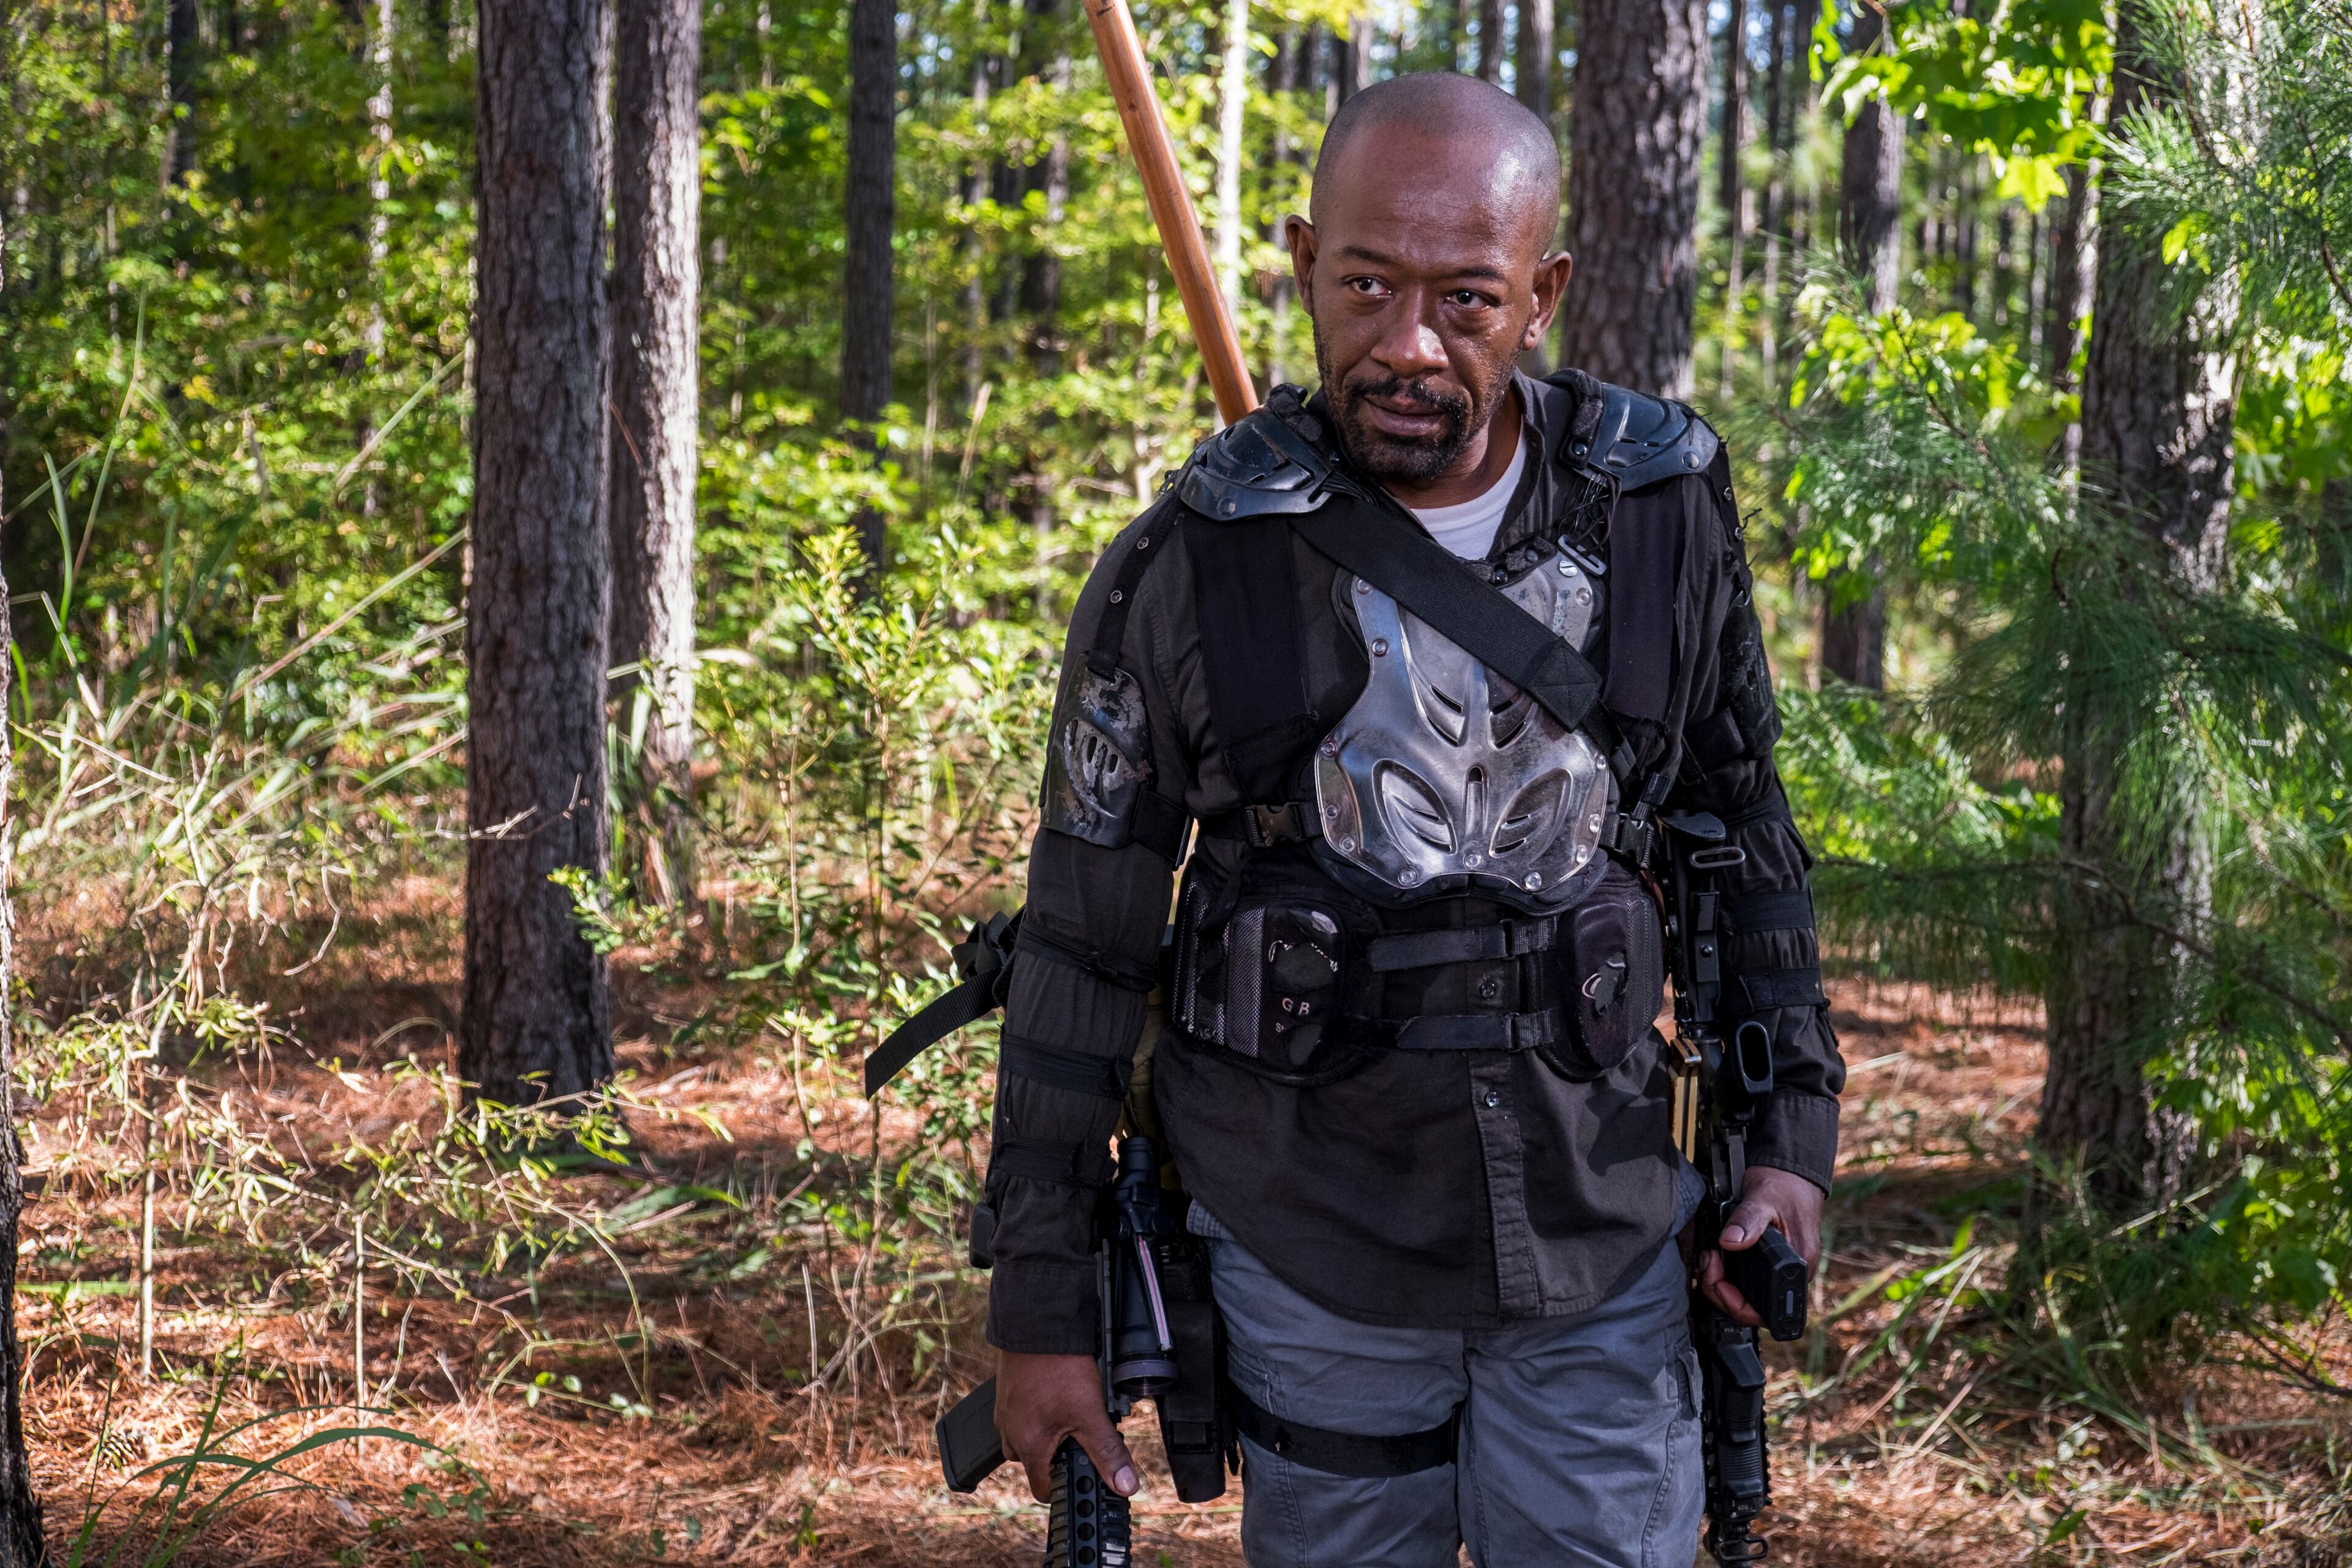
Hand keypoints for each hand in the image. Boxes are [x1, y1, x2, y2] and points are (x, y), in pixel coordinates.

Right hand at [993, 1350, 1138, 1503]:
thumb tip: (1124, 1484)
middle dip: (1058, 1457)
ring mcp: (1006, 1412)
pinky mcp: (1007, 1394)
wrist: (1038, 1324)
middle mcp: (1010, 1433)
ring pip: (1029, 1438)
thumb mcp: (1090, 1413)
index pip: (1042, 1489)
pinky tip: (1056, 1395)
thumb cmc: (1058, 1367)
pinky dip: (1039, 1413)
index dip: (1065, 1488)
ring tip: (1070, 1413)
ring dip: (1048, 1434)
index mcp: (1027, 1445)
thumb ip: (1107, 1452)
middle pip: (1036, 1463)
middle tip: (1082, 1436)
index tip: (1082, 1477)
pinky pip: (1023, 1416)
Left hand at [1697, 1165, 1823, 1327]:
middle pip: (1753, 1308)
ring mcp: (1781, 1271)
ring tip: (1710, 1260)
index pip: (1767, 1310)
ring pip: (1748, 1297)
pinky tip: (1717, 1260)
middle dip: (1722, 1292)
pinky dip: (1728, 1276)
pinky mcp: (1770, 1264)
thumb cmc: (1784, 1185)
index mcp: (1798, 1266)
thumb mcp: (1763, 1198)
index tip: (1718, 1279)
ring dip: (1722, 1285)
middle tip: (1708, 1264)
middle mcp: (1792, 1274)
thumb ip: (1747, 1220)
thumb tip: (1731, 1242)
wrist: (1792, 1173)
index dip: (1736, 1303)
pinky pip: (1747, 1283)